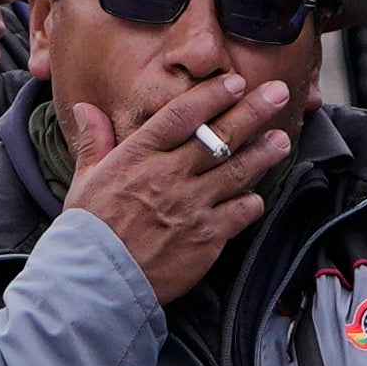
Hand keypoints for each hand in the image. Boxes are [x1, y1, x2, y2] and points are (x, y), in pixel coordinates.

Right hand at [62, 74, 297, 303]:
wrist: (96, 283)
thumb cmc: (88, 230)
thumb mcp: (84, 178)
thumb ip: (95, 140)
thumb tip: (86, 107)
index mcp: (139, 156)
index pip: (182, 115)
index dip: (212, 95)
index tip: (235, 82)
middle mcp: (169, 176)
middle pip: (219, 136)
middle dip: (253, 112)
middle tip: (279, 93)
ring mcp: (191, 206)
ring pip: (237, 170)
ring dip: (263, 153)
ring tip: (282, 138)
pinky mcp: (206, 238)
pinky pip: (240, 212)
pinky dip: (252, 201)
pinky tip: (257, 194)